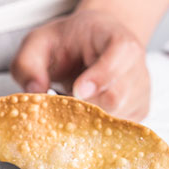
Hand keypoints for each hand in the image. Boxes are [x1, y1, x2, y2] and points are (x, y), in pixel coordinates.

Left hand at [12, 10, 149, 120]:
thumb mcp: (38, 43)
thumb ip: (28, 64)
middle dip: (86, 107)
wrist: (92, 45)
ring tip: (75, 104)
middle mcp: (136, 65)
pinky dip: (98, 128)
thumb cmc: (69, 44)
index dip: (99, 77)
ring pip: (118, 118)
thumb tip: (33, 91)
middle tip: (64, 101)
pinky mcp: (138, 112)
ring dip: (90, 119)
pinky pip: (119, 130)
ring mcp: (140, 91)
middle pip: (117, 97)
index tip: (77, 90)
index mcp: (117, 38)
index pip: (120, 56)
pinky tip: (86, 115)